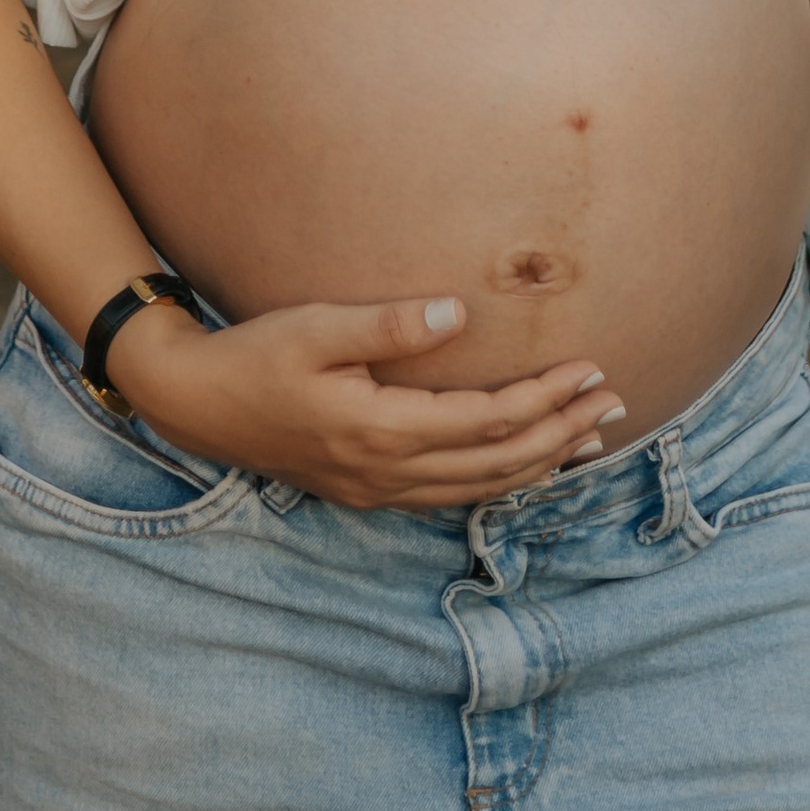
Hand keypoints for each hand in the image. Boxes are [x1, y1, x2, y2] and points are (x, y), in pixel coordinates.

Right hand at [106, 289, 626, 509]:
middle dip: (562, 433)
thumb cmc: (254, 355)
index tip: (591, 368)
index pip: (488, 419)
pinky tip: (520, 467)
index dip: (546, 397)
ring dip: (539, 464)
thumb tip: (456, 314)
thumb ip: (386, 324)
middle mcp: (386, 471)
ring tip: (588, 440)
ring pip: (480, 488)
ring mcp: (376, 489)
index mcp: (380, 430)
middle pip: (498, 462)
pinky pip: (451, 496)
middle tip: (615, 403)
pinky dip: (498, 482)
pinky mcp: (366, 490)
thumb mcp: (315, 327)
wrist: (194, 402)